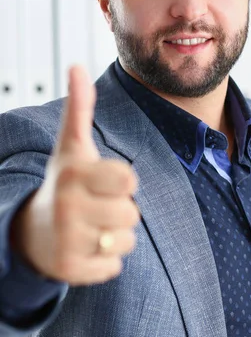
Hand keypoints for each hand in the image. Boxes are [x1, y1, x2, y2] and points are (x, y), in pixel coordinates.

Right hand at [10, 66, 139, 284]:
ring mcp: (66, 241)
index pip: (129, 179)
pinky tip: (86, 247)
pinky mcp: (69, 271)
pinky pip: (114, 267)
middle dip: (119, 209)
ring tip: (91, 226)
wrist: (32, 230)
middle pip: (132, 213)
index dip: (122, 180)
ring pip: (126, 241)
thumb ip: (80, 108)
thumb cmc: (65, 182)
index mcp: (73, 174)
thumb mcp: (72, 146)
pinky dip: (106, 260)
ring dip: (115, 235)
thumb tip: (76, 65)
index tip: (103, 180)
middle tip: (95, 206)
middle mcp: (67, 207)